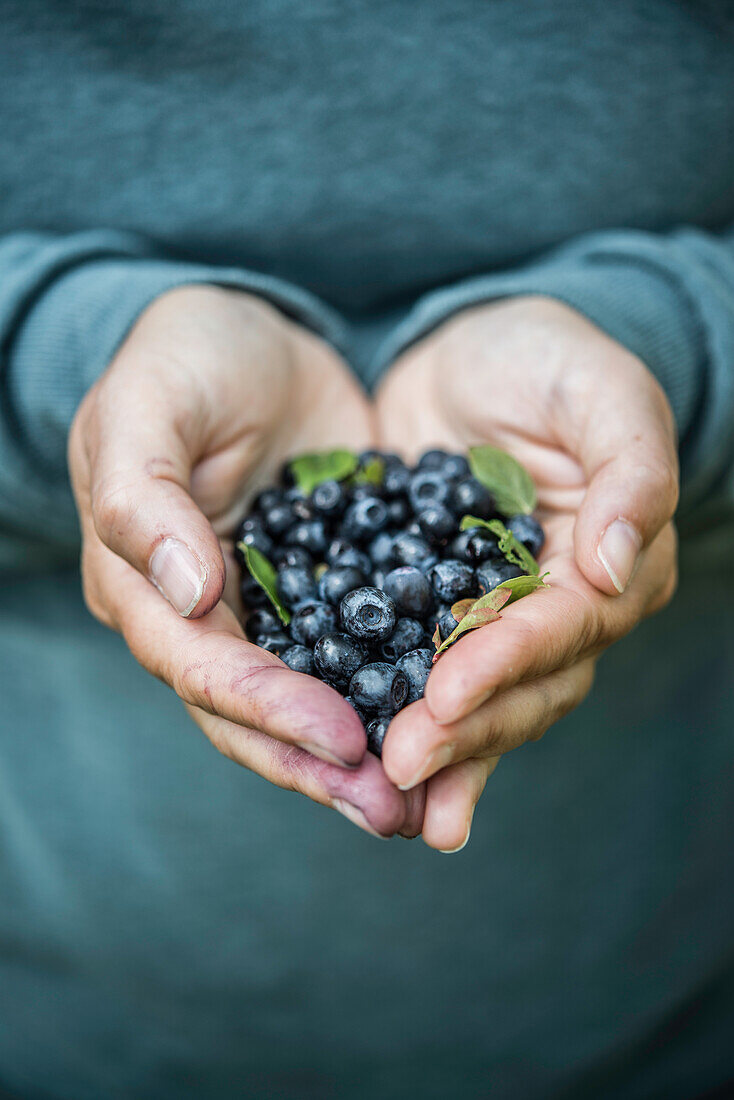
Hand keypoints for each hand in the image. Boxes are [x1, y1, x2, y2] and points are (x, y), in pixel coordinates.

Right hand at [69, 285, 423, 838]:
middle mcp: (202, 616)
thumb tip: (185, 591)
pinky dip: (392, 696)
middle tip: (393, 809)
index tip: (343, 740)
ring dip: (360, 758)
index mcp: (145, 583)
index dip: (267, 708)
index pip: (201, 667)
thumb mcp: (149, 404)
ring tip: (423, 801)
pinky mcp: (326, 591)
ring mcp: (267, 610)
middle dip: (319, 765)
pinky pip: (358, 654)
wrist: (252, 335)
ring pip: (307, 701)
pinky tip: (445, 724)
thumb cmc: (184, 358)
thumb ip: (142, 495)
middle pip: (251, 714)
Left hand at [376, 297, 678, 851]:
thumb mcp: (600, 388)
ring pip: (475, 702)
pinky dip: (392, 719)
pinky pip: (415, 674)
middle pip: (521, 687)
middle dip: (463, 729)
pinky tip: (362, 766)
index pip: (562, 628)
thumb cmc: (547, 358)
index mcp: (608, 565)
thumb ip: (628, 469)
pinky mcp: (431, 613)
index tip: (445, 695)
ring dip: (436, 754)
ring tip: (386, 798)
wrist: (473, 351)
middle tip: (400, 765)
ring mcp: (493, 619)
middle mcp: (557, 608)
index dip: (504, 663)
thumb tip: (615, 566)